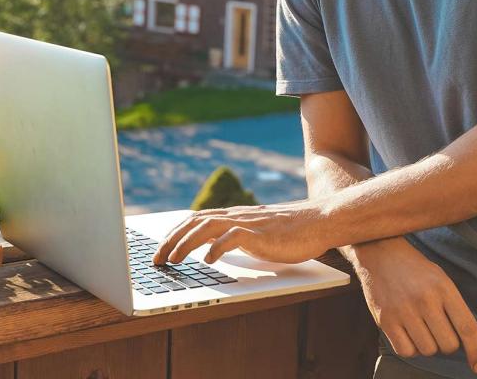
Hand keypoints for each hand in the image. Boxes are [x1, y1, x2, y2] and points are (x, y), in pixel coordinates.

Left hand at [152, 199, 331, 265]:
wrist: (319, 221)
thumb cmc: (292, 231)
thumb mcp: (258, 234)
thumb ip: (238, 237)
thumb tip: (218, 249)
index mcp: (235, 216)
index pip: (197, 219)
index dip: (176, 232)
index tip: (162, 248)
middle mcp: (237, 216)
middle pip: (195, 222)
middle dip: (172, 240)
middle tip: (157, 259)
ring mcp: (248, 223)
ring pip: (207, 227)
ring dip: (186, 244)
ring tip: (174, 260)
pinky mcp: (261, 233)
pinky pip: (233, 237)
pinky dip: (217, 248)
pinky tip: (208, 260)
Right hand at [352, 237, 476, 373]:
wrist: (381, 253)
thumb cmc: (417, 270)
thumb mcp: (443, 282)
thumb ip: (461, 311)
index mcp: (443, 288)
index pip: (467, 327)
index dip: (476, 350)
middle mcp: (424, 300)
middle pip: (448, 344)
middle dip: (448, 343)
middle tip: (440, 329)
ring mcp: (403, 310)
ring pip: (428, 350)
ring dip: (429, 345)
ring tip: (423, 328)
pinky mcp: (385, 320)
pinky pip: (406, 351)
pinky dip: (411, 348)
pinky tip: (409, 333)